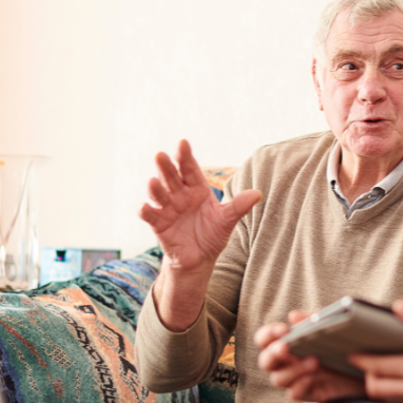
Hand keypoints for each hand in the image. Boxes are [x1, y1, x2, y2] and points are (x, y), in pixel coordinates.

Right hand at [139, 140, 260, 272]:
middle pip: (172, 177)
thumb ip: (239, 206)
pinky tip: (144, 206)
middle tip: (161, 155)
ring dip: (155, 188)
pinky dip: (146, 211)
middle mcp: (180, 195)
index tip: (182, 143)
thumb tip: (258, 193)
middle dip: (166, 167)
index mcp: (197, 189)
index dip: (185, 156)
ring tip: (153, 181)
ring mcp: (168, 208)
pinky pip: (150, 215)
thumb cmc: (212, 235)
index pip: (190, 169)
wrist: (199, 259)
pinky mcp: (158, 224)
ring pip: (159, 194)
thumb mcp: (227, 221)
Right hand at [256, 310, 365, 402]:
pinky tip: (313, 377)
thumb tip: (293, 315)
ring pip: (278, 379)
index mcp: (288, 342)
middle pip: (266, 361)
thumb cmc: (343, 342)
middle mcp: (287, 362)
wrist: (368, 366)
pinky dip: (301, 385)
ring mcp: (297, 379)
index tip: (282, 330)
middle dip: (273, 353)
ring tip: (314, 361)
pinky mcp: (309, 393)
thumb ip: (312, 320)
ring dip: (293, 370)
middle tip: (286, 347)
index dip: (268, 334)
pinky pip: (294, 393)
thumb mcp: (330, 327)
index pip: (265, 339)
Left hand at [350, 300, 402, 402]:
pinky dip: (400, 395)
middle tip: (364, 360)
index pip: (377, 367)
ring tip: (382, 369)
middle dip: (366, 375)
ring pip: (391, 401)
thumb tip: (397, 307)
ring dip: (382, 386)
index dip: (359, 359)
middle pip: (377, 389)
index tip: (350, 350)